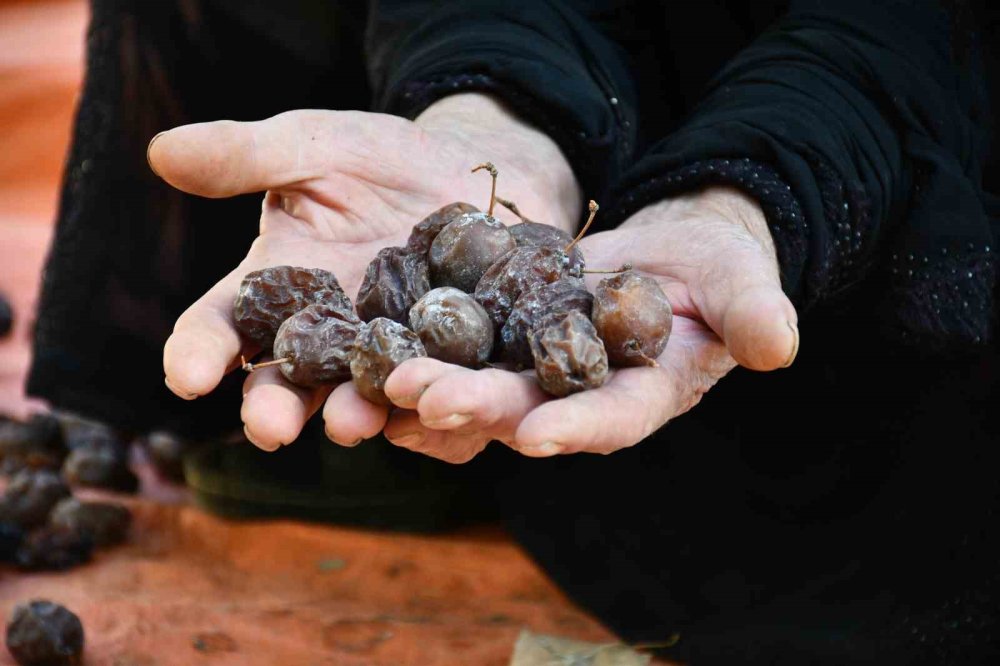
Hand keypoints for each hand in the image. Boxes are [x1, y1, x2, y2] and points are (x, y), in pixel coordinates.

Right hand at [152, 93, 581, 450]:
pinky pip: (436, 397)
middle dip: (274, 406)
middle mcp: (323, 337)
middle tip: (270, 426)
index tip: (188, 376)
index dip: (199, 352)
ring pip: (358, 399)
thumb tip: (161, 150)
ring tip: (351, 423)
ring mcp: (384, 356)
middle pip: (285, 383)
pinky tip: (434, 414)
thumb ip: (246, 156)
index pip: (222, 326)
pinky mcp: (444, 364)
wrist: (468, 174)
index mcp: (275, 289)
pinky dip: (433, 411)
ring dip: (352, 415)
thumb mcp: (315, 146)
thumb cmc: (378, 161)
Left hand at [381, 187, 798, 460]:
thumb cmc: (717, 270)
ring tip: (385, 380)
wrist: (671, 249)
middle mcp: (581, 396)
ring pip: (482, 387)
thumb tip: (778, 345)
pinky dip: (423, 350)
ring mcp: (538, 370)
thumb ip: (754, 312)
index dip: (578, 428)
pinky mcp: (506, 335)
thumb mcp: (741, 281)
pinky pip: (462, 348)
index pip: (613, 419)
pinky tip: (376, 349)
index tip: (536, 435)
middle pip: (529, 410)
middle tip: (425, 397)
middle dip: (479, 406)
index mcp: (642, 394)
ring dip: (434, 387)